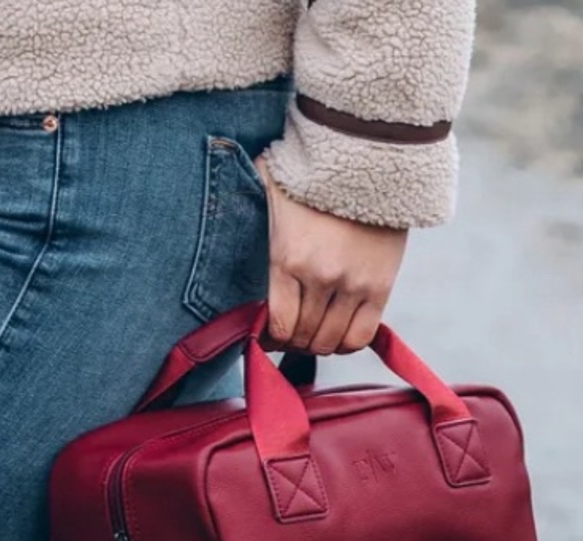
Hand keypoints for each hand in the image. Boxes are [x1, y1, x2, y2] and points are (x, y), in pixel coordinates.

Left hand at [254, 154, 407, 354]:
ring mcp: (353, 284)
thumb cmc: (310, 173)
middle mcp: (321, 277)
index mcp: (288, 259)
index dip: (271, 339)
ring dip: (318, 344)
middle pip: (304, 338)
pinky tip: (339, 334)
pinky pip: (362, 336)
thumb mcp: (265, 189)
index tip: (269, 336)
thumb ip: (242, 209)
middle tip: (292, 334)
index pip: (279, 325)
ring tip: (314, 332)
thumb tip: (200, 213)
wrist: (367, 154)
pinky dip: (347, 343)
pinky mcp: (381, 286)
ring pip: (331, 342)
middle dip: (294, 343)